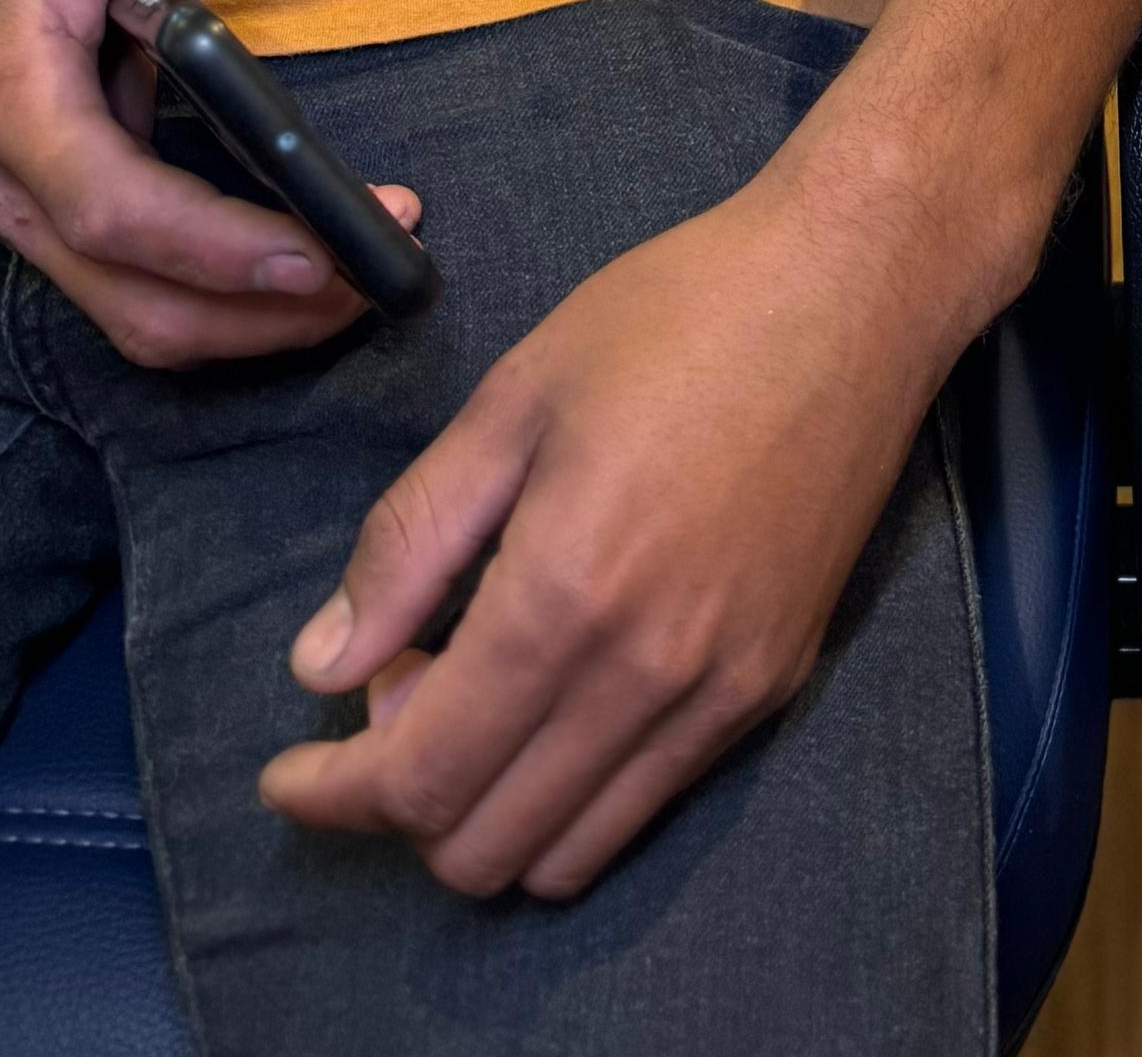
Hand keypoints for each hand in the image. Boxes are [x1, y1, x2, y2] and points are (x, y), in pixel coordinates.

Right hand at [0, 0, 420, 367]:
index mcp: (8, 97)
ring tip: (364, 279)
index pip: (112, 210)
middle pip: (132, 298)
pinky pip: (140, 286)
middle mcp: (2, 177)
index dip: (216, 248)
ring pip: (136, 314)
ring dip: (251, 319)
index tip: (322, 253)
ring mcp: (21, 204)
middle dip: (259, 309)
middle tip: (382, 277)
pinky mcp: (53, 209)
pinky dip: (224, 295)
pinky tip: (308, 260)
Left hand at [259, 150, 949, 897]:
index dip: (331, 795)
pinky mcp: (774, 684)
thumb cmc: (678, 313)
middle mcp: (647, 674)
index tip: (287, 773)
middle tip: (390, 692)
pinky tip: (558, 684)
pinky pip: (649, 805)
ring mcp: (722, 693)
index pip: (417, 778)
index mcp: (565, 594)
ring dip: (488, 808)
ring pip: (566, 854)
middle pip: (480, 846)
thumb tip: (323, 664)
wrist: (855, 287)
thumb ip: (409, 541)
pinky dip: (574, 789)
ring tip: (472, 691)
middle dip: (400, 802)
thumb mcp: (513, 399)